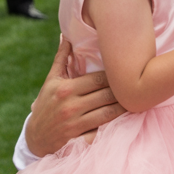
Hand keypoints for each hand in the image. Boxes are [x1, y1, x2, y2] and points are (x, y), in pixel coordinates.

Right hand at [24, 35, 125, 156]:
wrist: (35, 137)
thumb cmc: (47, 103)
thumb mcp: (51, 81)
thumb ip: (62, 59)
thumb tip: (66, 36)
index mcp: (65, 89)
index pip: (100, 79)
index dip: (116, 75)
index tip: (127, 72)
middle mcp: (70, 105)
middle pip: (108, 94)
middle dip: (124, 90)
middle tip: (138, 84)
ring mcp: (75, 123)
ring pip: (110, 111)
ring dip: (126, 105)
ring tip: (137, 98)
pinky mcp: (80, 137)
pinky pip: (105, 128)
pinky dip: (117, 122)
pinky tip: (128, 116)